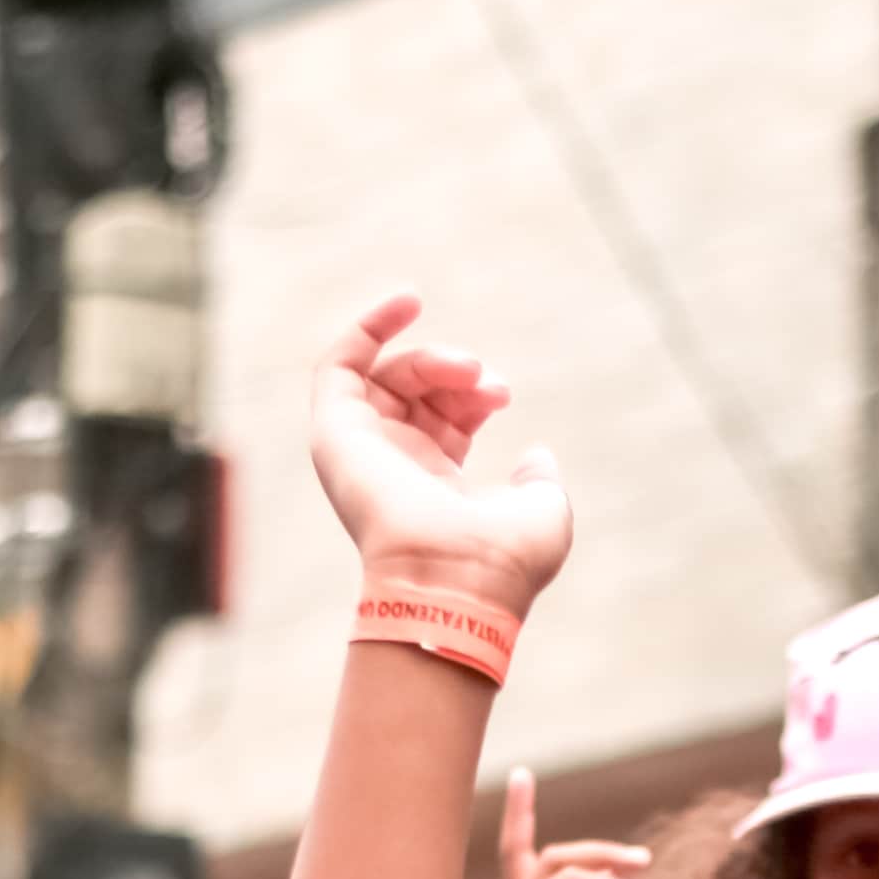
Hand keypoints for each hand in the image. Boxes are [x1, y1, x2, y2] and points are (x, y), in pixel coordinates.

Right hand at [306, 293, 569, 615]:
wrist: (455, 576)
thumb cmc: (501, 559)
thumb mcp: (542, 512)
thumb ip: (539, 481)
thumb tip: (536, 457)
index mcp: (435, 488)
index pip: (447, 420)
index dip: (474, 393)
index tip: (501, 394)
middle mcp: (393, 469)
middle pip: (417, 394)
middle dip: (456, 375)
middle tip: (488, 384)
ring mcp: (362, 451)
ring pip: (385, 377)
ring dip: (430, 360)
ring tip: (466, 370)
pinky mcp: (336, 434)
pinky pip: (337, 367)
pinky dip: (367, 329)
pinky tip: (408, 302)